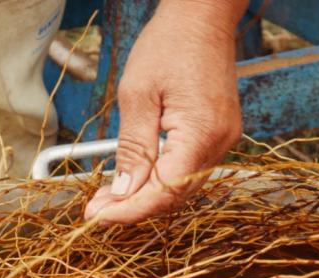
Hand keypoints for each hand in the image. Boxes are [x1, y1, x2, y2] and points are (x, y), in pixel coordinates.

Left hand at [85, 0, 247, 223]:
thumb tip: (124, 192)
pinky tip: (134, 180)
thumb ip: (133, 149)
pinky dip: (159, 181)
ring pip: (180, 188)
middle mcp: (219, 143)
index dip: (128, 210)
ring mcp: (222, 140)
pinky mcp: (216, 135)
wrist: (201, 17)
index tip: (96, 216)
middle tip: (96, 208)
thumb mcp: (138, 96)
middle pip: (174, 196)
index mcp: (201, 133)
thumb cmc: (168, 45)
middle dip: (132, 208)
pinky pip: (186, 171)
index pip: (163, 192)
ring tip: (109, 197)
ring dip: (144, 196)